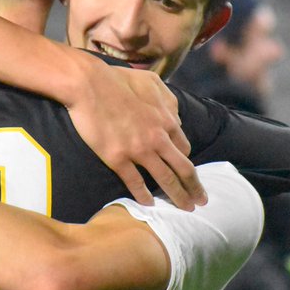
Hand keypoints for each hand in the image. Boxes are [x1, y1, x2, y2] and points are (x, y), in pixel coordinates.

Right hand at [66, 59, 203, 210]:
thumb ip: (167, 99)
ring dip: (178, 196)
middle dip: (195, 188)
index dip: (187, 164)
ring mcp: (138, 150)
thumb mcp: (151, 82)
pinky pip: (135, 182)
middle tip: (201, 202)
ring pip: (164, 179)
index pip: (184, 149)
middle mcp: (157, 138)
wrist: (88, 84)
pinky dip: (143, 195)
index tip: (189, 175)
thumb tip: (175, 116)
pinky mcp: (117, 158)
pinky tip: (149, 204)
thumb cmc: (118, 80)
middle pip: (183, 169)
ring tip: (184, 209)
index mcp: (165, 120)